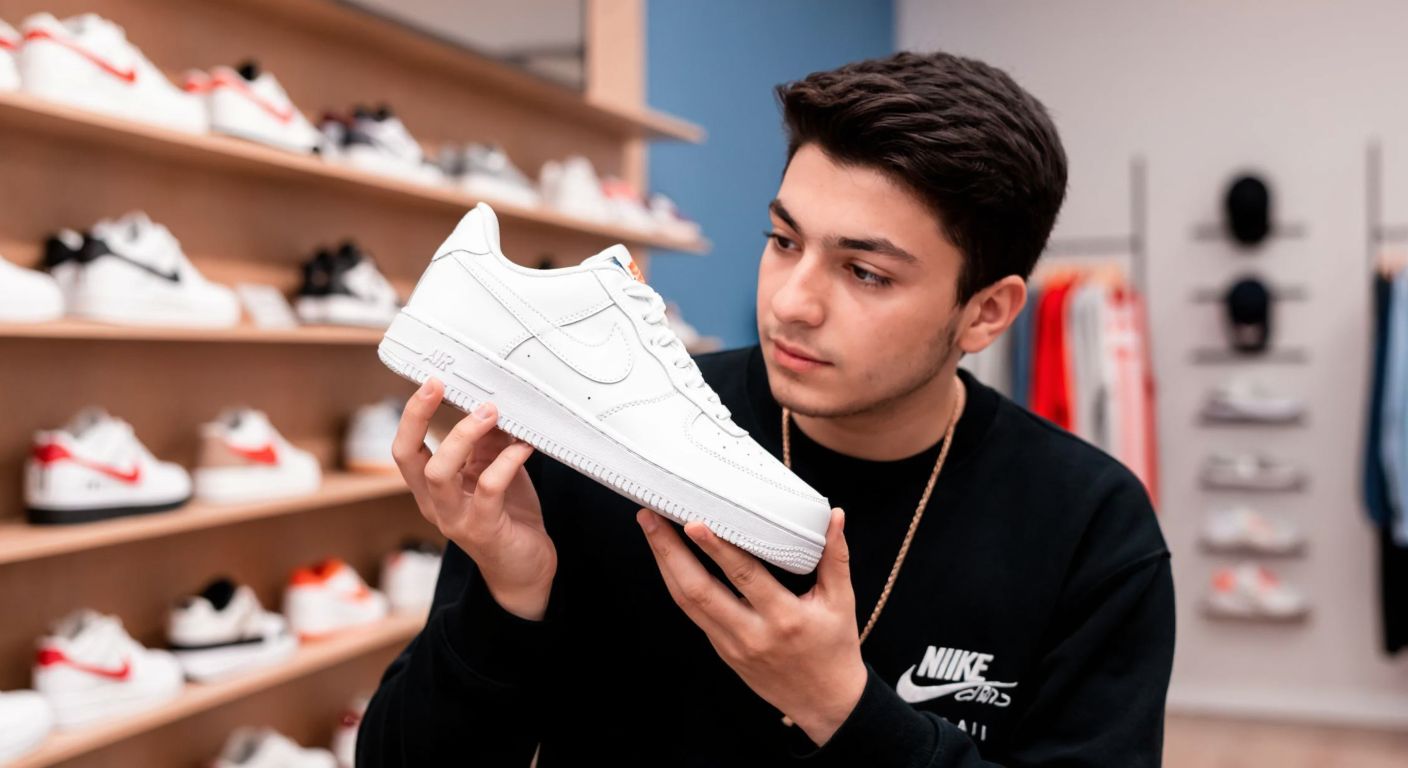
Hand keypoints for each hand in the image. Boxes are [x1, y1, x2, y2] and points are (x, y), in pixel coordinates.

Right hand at [393, 378, 554, 620]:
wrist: (525, 568)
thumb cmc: (507, 516)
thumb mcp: (493, 470)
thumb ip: (488, 442)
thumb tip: (491, 403)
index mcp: (431, 489)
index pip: (405, 450)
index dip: (411, 416)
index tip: (430, 382)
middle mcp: (435, 504)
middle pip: (409, 458)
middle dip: (420, 417)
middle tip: (444, 387)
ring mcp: (456, 519)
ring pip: (440, 473)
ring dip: (463, 437)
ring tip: (489, 412)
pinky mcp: (485, 530)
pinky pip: (489, 489)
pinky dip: (506, 462)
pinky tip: (523, 446)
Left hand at [637, 508, 866, 745]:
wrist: (824, 703)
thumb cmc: (835, 648)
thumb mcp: (842, 602)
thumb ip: (836, 558)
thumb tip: (835, 516)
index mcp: (784, 617)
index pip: (743, 577)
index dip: (716, 548)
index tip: (694, 523)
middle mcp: (751, 633)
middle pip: (699, 590)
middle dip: (670, 550)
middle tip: (651, 516)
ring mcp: (732, 645)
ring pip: (687, 602)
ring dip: (665, 563)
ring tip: (650, 529)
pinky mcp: (722, 651)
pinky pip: (693, 614)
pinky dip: (676, 583)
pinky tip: (667, 559)